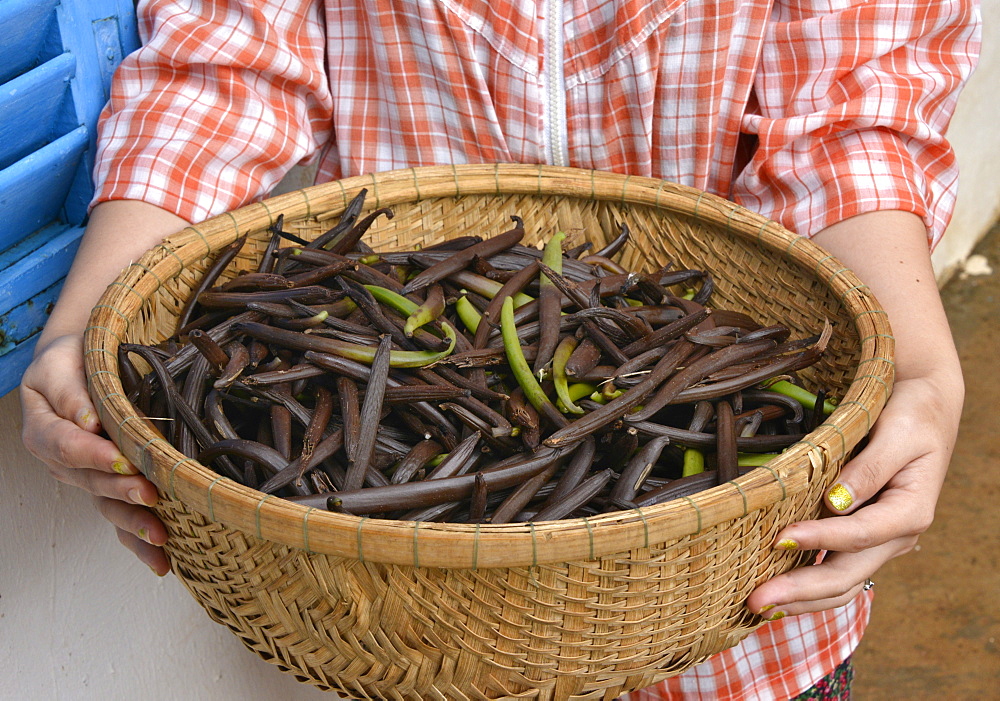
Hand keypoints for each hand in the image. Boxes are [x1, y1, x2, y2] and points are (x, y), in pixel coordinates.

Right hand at [20, 333, 170, 574]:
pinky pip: (121, 517)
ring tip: (161, 537)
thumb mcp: (61, 364)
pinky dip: (139, 539)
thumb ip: (71, 392)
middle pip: (90, 481)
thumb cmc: (72, 361)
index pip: (66, 446)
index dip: (93, 454)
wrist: (79, 365)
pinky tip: (162, 561)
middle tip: (150, 494)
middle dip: (122, 491)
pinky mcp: (109, 488)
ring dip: (133, 523)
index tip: (120, 459)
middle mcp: (64, 463)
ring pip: (107, 506)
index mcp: (44, 430)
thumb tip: (89, 420)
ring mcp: (87, 479)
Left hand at [746, 210, 963, 618]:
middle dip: (800, 590)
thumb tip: (836, 502)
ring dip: (801, 599)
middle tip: (756, 600)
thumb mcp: (897, 433)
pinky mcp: (862, 540)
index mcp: (910, 511)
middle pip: (847, 574)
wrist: (924, 408)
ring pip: (841, 583)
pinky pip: (836, 571)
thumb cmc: (911, 416)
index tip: (779, 541)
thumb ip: (870, 468)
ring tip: (758, 606)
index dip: (819, 540)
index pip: (859, 535)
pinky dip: (807, 587)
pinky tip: (777, 593)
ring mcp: (879, 542)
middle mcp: (897, 536)